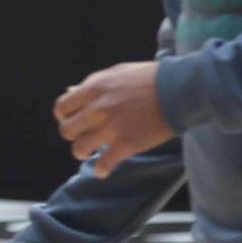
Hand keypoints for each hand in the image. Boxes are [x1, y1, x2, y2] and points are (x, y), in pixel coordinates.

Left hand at [54, 60, 174, 178]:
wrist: (178, 90)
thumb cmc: (150, 79)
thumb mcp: (117, 73)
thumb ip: (93, 84)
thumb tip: (72, 91)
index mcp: (94, 88)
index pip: (62, 107)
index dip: (64, 116)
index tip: (72, 120)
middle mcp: (98, 109)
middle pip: (67, 130)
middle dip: (73, 135)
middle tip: (83, 135)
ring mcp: (111, 128)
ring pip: (80, 149)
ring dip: (83, 152)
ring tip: (92, 152)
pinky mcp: (126, 144)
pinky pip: (102, 164)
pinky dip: (100, 169)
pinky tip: (103, 168)